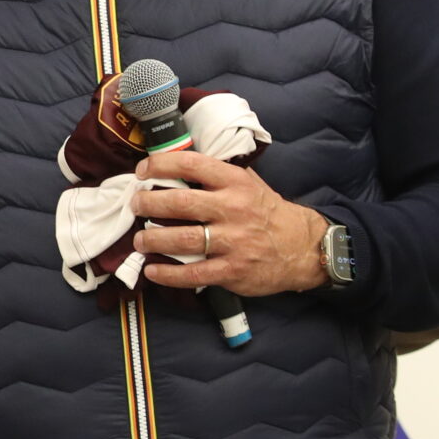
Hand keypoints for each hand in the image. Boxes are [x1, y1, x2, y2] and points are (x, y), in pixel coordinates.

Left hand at [130, 150, 329, 296]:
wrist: (303, 247)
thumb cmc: (267, 212)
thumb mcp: (249, 183)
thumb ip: (218, 175)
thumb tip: (178, 165)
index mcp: (235, 183)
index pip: (192, 165)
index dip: (161, 165)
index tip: (142, 171)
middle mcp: (233, 209)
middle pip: (180, 202)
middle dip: (148, 203)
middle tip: (135, 205)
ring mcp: (233, 242)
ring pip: (181, 239)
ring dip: (152, 239)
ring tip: (139, 240)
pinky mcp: (232, 270)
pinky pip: (192, 273)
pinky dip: (167, 273)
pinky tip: (153, 270)